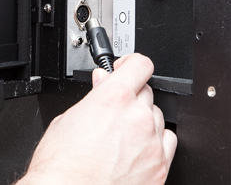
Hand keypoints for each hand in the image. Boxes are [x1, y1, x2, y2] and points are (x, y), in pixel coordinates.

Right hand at [17, 53, 175, 184]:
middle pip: (147, 92)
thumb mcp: (67, 119)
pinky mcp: (160, 167)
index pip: (140, 64)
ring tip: (121, 135)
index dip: (131, 64)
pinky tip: (136, 149)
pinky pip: (168, 142)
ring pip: (158, 117)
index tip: (126, 68)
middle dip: (131, 96)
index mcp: (113, 98)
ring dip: (143, 120)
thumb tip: (102, 82)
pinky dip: (155, 142)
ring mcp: (152, 143)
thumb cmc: (62, 166)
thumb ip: (93, 96)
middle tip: (114, 109)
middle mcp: (138, 117)